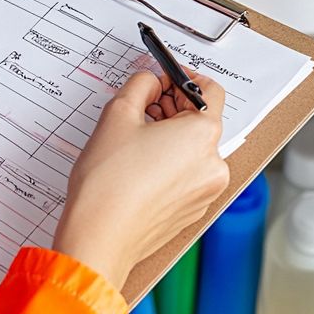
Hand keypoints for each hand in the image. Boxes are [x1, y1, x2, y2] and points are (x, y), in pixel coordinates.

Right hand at [52, 70, 228, 291]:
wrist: (100, 237)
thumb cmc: (109, 183)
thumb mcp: (118, 114)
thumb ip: (139, 84)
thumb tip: (150, 80)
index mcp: (202, 136)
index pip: (211, 90)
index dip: (185, 78)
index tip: (166, 77)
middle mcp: (213, 164)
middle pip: (202, 120)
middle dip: (173, 107)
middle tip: (143, 104)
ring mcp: (205, 191)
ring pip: (193, 149)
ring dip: (170, 135)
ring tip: (135, 138)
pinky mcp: (192, 210)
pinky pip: (188, 174)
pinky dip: (169, 162)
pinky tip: (139, 165)